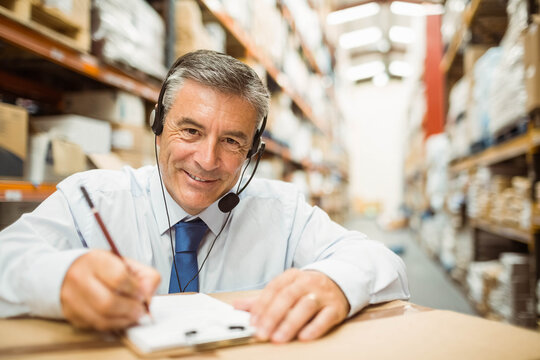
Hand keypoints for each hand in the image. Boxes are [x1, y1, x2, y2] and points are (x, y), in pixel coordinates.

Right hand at [60, 250, 160, 330]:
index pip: (119, 279)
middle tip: (141, 310)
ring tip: (133, 314)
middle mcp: (79, 278)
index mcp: (95, 260)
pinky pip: (96, 326)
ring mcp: (72, 298)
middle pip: (108, 303)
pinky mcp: (71, 314)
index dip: (135, 290)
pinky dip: (113, 324)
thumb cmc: (102, 267)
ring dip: (124, 320)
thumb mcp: (125, 263)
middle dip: (131, 309)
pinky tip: (120, 317)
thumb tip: (147, 296)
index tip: (142, 293)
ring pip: (102, 319)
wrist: (71, 271)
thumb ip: (144, 276)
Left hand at [233, 269, 349, 342]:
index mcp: (292, 276)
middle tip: (263, 333)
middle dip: (273, 316)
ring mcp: (323, 294)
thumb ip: (261, 299)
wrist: (340, 282)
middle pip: (288, 297)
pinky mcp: (336, 307)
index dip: (262, 305)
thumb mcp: (285, 289)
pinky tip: (303, 336)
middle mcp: (308, 282)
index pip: (274, 288)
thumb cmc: (307, 288)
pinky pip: (325, 317)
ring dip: (291, 323)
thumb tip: (237, 306)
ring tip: (279, 337)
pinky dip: (314, 327)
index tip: (252, 321)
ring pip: (306, 306)